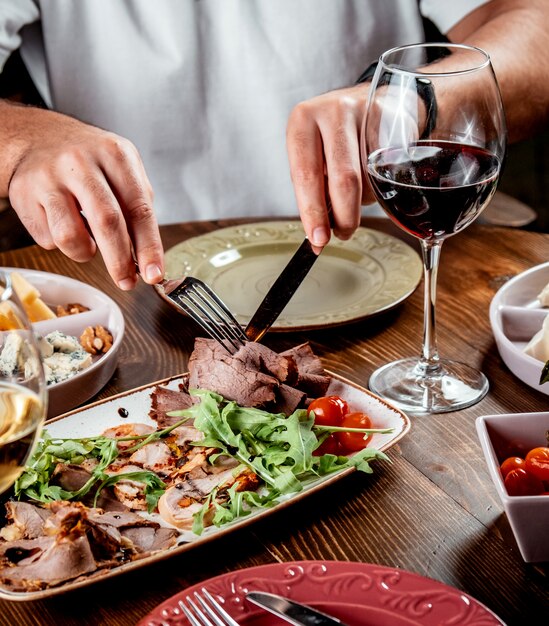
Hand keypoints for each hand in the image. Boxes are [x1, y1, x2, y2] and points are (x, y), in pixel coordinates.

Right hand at [5, 105, 163, 289]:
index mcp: (115, 154)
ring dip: (84, 252)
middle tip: (127, 281)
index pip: (139, 208)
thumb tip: (147, 259)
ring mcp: (49, 177)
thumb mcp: (123, 171)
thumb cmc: (91, 162)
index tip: (154, 273)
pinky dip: (60, 243)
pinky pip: (48, 238)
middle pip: (107, 222)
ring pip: (70, 237)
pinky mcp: (24, 195)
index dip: (149, 246)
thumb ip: (137, 210)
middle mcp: (81, 162)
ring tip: (88, 242)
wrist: (38, 138)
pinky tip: (63, 224)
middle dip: (120, 261)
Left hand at [286, 84, 375, 248]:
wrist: (375, 102)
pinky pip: (388, 168)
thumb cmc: (334, 137)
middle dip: (344, 216)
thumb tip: (318, 231)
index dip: (313, 212)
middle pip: (343, 178)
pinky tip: (373, 178)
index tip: (318, 239)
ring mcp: (364, 113)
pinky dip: (379, 186)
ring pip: (367, 177)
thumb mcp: (313, 154)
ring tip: (355, 197)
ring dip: (362, 201)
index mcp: (302, 122)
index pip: (306, 175)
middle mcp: (331, 112)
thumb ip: (313, 186)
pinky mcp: (392, 121)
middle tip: (343, 234)